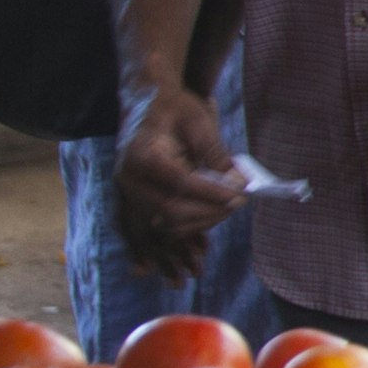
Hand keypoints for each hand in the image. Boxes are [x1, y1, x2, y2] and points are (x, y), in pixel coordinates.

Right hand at [116, 83, 246, 272]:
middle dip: (208, 213)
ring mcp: (127, 195)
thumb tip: (237, 182)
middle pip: (169, 211)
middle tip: (238, 203)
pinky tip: (189, 261)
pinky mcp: (134, 205)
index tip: (240, 194)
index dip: (212, 193)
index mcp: (141, 155)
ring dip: (193, 233)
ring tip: (221, 227)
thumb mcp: (198, 121)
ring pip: (161, 227)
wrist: (146, 105)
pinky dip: (169, 249)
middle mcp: (128, 180)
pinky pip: (149, 235)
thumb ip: (216, 153)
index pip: (179, 183)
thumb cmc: (174, 109)